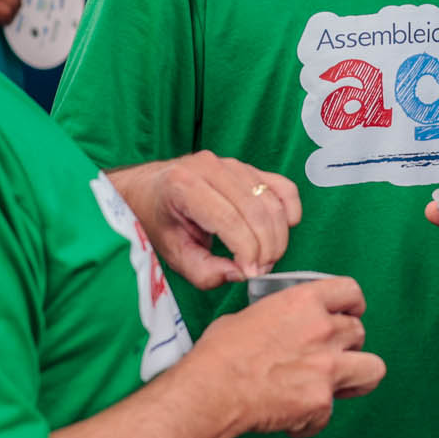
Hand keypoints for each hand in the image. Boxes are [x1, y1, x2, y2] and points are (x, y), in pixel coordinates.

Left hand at [111, 154, 301, 288]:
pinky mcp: (249, 168)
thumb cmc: (158, 221)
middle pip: (255, 211)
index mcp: (184, 185)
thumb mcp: (172, 253)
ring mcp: (232, 164)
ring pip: (271, 201)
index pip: (229, 219)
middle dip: (266, 247)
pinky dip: (288, 210)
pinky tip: (283, 230)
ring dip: (278, 235)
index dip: (247, 251)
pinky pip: (282, 187)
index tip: (252, 273)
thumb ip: (203, 271)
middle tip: (260, 270)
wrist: (149, 190)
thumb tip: (240, 273)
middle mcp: (210, 167)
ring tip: (267, 258)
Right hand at [195, 276, 383, 437]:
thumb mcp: (249, 316)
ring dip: (356, 378)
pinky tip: (291, 417)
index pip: (350, 291)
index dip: (352, 304)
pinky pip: (329, 412)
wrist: (212, 391)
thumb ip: (278, 318)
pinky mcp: (321, 402)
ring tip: (336, 385)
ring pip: (373, 369)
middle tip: (329, 355)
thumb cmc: (220, 354)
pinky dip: (312, 418)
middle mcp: (323, 330)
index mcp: (303, 302)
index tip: (348, 313)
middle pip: (360, 332)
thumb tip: (277, 328)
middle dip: (348, 344)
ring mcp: (328, 367)